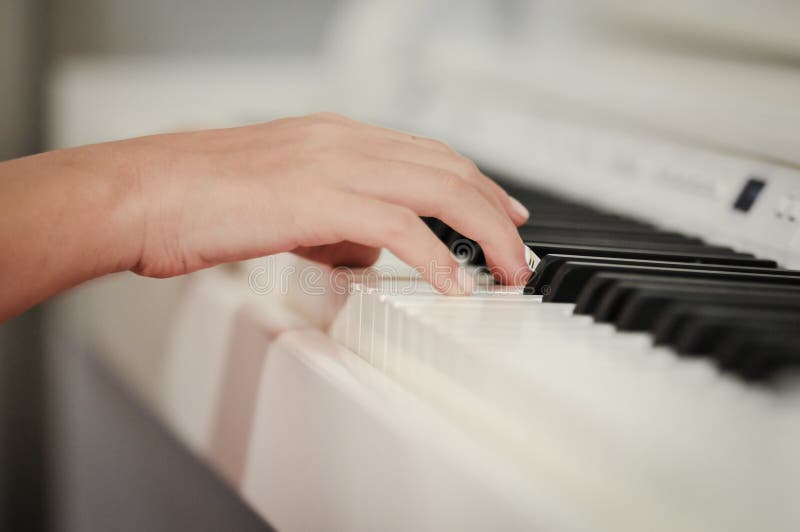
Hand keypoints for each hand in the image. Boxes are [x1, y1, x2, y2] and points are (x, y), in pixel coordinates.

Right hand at [129, 113, 530, 293]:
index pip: (428, 154)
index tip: (500, 212)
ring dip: (485, 233)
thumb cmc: (198, 199)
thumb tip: (368, 250)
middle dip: (496, 210)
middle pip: (449, 168)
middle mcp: (345, 141)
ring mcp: (334, 165)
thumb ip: (334, 220)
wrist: (145, 193)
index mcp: (337, 136)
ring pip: (440, 190)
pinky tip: (454, 284)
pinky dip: (437, 257)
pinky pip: (401, 228)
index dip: (474, 183)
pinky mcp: (319, 199)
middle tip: (518, 247)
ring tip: (506, 270)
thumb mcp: (284, 202)